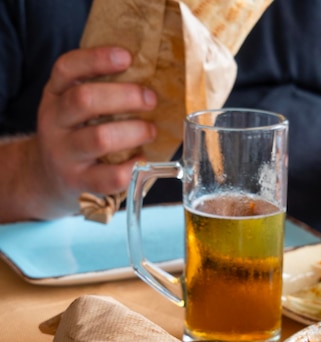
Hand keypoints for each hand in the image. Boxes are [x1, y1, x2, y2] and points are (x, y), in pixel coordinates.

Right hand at [36, 46, 156, 215]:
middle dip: (125, 96)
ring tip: (150, 130)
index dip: (96, 59)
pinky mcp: (79, 183)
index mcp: (54, 96)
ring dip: (134, 131)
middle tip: (151, 99)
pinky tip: (141, 159)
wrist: (47, 179)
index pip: (66, 69)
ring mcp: (64, 155)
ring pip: (100, 138)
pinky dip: (132, 166)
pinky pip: (110, 176)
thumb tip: (148, 79)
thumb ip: (97, 93)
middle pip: (85, 100)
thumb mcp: (72, 109)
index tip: (126, 57)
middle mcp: (53, 123)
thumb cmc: (74, 138)